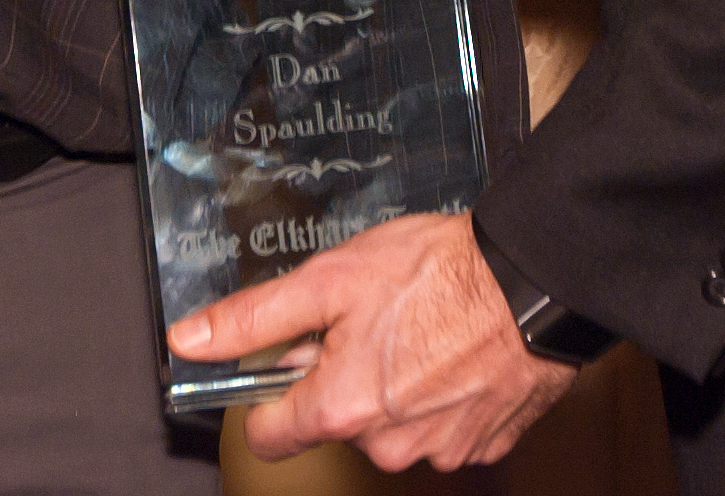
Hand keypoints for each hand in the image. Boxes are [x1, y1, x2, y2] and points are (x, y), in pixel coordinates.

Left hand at [165, 212, 575, 471]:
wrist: (534, 282)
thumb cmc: (440, 273)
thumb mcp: (331, 278)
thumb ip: (256, 318)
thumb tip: (190, 340)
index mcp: (342, 409)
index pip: (270, 434)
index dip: (267, 393)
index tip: (282, 362)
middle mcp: (387, 445)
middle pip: (335, 420)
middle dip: (341, 374)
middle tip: (370, 319)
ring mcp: (437, 452)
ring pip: (388, 423)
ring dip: (393, 384)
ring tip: (418, 328)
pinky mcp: (479, 446)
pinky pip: (437, 427)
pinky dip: (438, 394)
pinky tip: (451, 350)